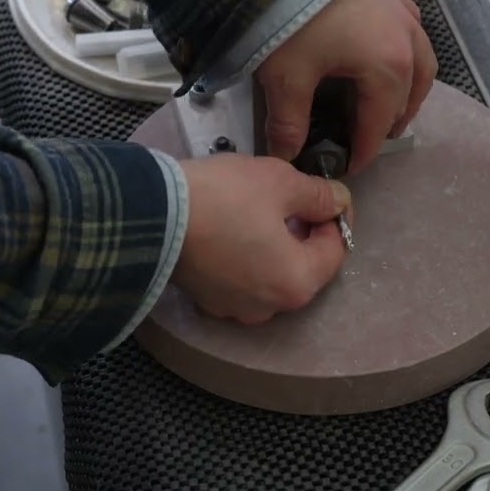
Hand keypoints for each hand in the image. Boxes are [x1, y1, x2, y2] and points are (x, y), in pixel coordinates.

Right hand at [170, 153, 353, 324]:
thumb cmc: (224, 197)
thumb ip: (318, 195)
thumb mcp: (280, 182)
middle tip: (295, 198)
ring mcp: (235, 309)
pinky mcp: (207, 300)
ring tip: (262, 210)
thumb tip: (338, 201)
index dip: (337, 217)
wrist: (152, 213)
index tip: (327, 192)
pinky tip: (234, 227)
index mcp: (296, 284)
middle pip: (303, 267)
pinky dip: (246, 256)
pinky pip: (240, 278)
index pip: (336, 250)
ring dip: (275, 245)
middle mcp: (269, 308)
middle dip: (305, 232)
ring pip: (271, 274)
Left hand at [256, 0, 436, 173]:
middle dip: (387, 123)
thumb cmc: (294, 18)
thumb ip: (289, 123)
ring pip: (422, 66)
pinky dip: (407, 55)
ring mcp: (407, 16)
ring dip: (407, 91)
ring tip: (386, 103)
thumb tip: (286, 157)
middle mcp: (409, 45)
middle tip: (364, 138)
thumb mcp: (286, 77)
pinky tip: (387, 55)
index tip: (348, 166)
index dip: (363, 150)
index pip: (378, 125)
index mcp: (388, 70)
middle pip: (408, 98)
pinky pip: (414, 34)